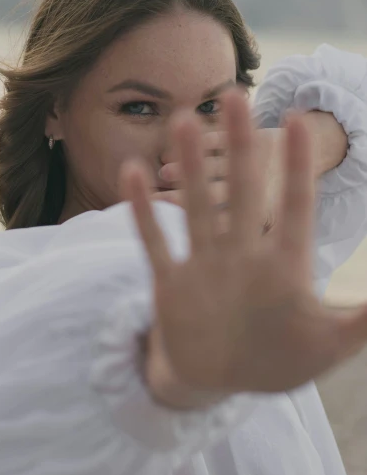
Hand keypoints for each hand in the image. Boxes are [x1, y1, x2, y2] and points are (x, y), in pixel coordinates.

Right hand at [119, 89, 366, 404]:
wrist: (218, 379)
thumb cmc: (276, 360)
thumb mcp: (324, 345)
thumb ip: (358, 323)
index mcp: (283, 264)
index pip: (294, 207)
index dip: (295, 168)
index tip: (296, 122)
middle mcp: (242, 253)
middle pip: (242, 191)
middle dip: (241, 146)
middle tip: (235, 95)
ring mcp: (205, 264)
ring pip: (198, 207)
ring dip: (191, 168)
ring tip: (184, 122)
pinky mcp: (171, 281)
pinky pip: (154, 240)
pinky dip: (142, 210)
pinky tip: (131, 173)